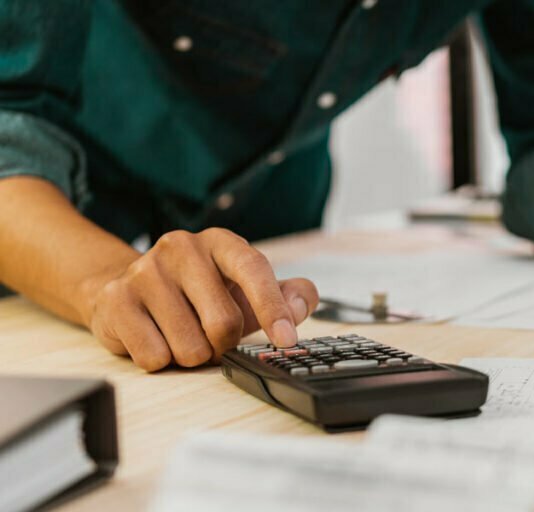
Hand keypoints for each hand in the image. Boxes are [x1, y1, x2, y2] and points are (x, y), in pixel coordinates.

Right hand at [83, 228, 317, 370]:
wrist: (131, 292)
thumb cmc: (201, 295)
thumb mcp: (248, 292)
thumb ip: (288, 296)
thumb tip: (299, 306)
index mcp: (221, 242)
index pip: (254, 270)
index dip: (273, 308)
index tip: (287, 340)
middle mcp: (182, 247)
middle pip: (223, 322)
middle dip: (225, 345)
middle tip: (215, 339)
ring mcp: (145, 271)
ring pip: (189, 347)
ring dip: (192, 356)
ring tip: (181, 335)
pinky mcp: (116, 300)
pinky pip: (154, 356)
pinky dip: (161, 360)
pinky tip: (154, 337)